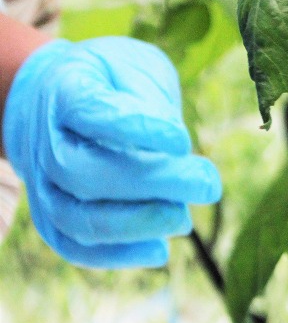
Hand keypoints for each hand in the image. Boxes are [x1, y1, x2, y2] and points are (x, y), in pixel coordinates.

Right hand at [2, 37, 220, 267]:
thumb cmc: (109, 81)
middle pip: (84, 173)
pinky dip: (116, 255)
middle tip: (207, 184)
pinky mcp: (52, 217)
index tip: (183, 141)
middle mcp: (45, 141)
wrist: (52, 101)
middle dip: (151, 183)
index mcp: (65, 92)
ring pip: (77, 218)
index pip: (93, 112)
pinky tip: (159, 251)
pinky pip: (74, 247)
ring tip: (184, 220)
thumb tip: (175, 148)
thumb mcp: (132, 67)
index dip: (137, 129)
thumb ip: (150, 99)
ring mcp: (43, 184)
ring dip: (136, 225)